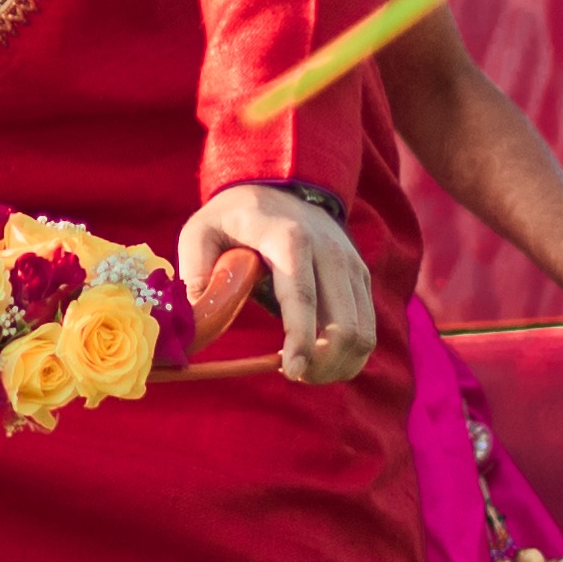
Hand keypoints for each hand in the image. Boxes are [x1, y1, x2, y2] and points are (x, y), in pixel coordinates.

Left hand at [180, 185, 381, 384]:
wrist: (280, 188)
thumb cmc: (233, 218)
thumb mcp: (199, 233)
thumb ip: (195, 275)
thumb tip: (197, 325)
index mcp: (288, 238)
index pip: (302, 295)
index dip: (301, 338)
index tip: (292, 370)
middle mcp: (329, 251)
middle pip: (344, 323)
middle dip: (322, 363)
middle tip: (292, 374)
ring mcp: (351, 265)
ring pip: (363, 332)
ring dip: (338, 365)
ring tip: (305, 372)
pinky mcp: (360, 279)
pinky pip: (366, 329)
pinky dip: (348, 355)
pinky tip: (320, 361)